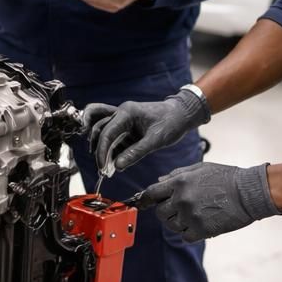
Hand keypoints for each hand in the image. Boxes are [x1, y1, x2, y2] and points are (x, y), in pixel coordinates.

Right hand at [84, 88, 209, 175]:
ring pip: (104, 133)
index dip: (102, 152)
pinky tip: (114, 163)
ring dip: (103, 150)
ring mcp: (123, 119)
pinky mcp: (128, 126)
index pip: (106, 133)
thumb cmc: (171, 123)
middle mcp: (121, 113)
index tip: (102, 168)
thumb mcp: (155, 140)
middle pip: (101, 131)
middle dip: (100, 151)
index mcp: (127, 112)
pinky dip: (112, 149)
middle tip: (102, 170)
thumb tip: (117, 166)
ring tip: (105, 168)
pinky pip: (114, 137)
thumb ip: (135, 153)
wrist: (182, 114)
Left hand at [129, 161, 281, 242]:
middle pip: (160, 212)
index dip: (147, 198)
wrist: (249, 192)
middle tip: (176, 209)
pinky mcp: (202, 230)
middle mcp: (182, 199)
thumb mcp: (200, 169)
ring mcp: (191, 216)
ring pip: (172, 226)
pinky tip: (199, 224)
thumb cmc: (226, 177)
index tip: (146, 202)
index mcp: (179, 182)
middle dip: (165, 211)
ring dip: (178, 222)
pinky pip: (185, 236)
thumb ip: (177, 174)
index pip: (152, 193)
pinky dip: (189, 232)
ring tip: (192, 215)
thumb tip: (159, 181)